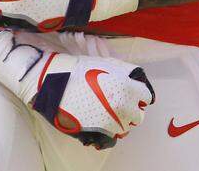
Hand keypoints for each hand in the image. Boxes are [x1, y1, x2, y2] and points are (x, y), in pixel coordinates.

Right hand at [19, 52, 154, 148]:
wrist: (53, 83)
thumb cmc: (78, 69)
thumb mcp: (105, 63)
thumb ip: (124, 71)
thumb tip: (135, 77)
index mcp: (126, 88)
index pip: (145, 96)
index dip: (138, 93)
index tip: (130, 92)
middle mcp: (123, 107)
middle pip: (138, 115)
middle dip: (131, 108)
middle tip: (118, 101)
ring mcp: (112, 122)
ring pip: (126, 127)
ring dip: (120, 119)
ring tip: (107, 111)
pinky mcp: (99, 132)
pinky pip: (112, 135)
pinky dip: (109, 129)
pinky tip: (99, 119)